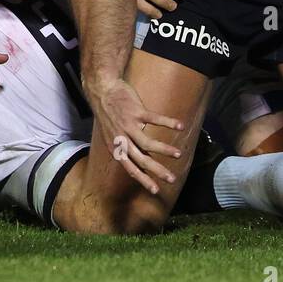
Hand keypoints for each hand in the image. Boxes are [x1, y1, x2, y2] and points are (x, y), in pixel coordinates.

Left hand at [87, 76, 184, 194]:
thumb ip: (126, 145)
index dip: (143, 180)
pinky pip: (154, 119)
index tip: (156, 190)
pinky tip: (180, 125)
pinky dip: (168, 122)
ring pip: (147, 143)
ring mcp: (128, 126)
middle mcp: (122, 139)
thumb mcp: (112, 134)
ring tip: (178, 155)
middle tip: (172, 179)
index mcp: (116, 147)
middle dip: (157, 171)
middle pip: (141, 160)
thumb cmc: (109, 113)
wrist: (102, 91)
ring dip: (164, 150)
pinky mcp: (136, 111)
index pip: (130, 168)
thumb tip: (142, 154)